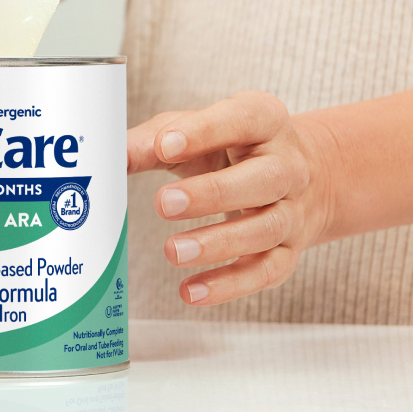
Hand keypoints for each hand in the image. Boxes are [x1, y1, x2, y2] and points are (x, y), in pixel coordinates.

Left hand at [127, 91, 333, 305]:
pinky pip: (265, 272)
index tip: (163, 145)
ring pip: (265, 229)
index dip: (204, 132)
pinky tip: (191, 292)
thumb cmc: (232, 149)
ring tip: (173, 251)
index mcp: (265, 121)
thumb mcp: (196, 131)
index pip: (242, 119)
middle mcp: (287, 166)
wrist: (306, 176)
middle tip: (163, 204)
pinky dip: (229, 286)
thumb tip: (106, 157)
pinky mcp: (289, 251)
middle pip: (262, 179)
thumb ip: (152, 142)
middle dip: (212, 194)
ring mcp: (292, 211)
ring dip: (218, 244)